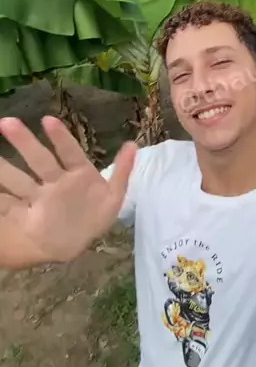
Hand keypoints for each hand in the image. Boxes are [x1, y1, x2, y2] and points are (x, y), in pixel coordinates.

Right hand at [0, 116, 135, 267]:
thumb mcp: (112, 198)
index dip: (60, 137)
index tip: (47, 120)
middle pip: (39, 160)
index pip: (69, 152)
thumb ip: (122, 172)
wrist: (73, 246)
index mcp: (77, 174)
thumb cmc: (92, 217)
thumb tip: (133, 144)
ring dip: (3, 168)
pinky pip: (7, 204)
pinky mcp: (24, 213)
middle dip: (23, 142)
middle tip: (6, 123)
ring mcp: (37, 197)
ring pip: (18, 179)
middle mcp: (54, 181)